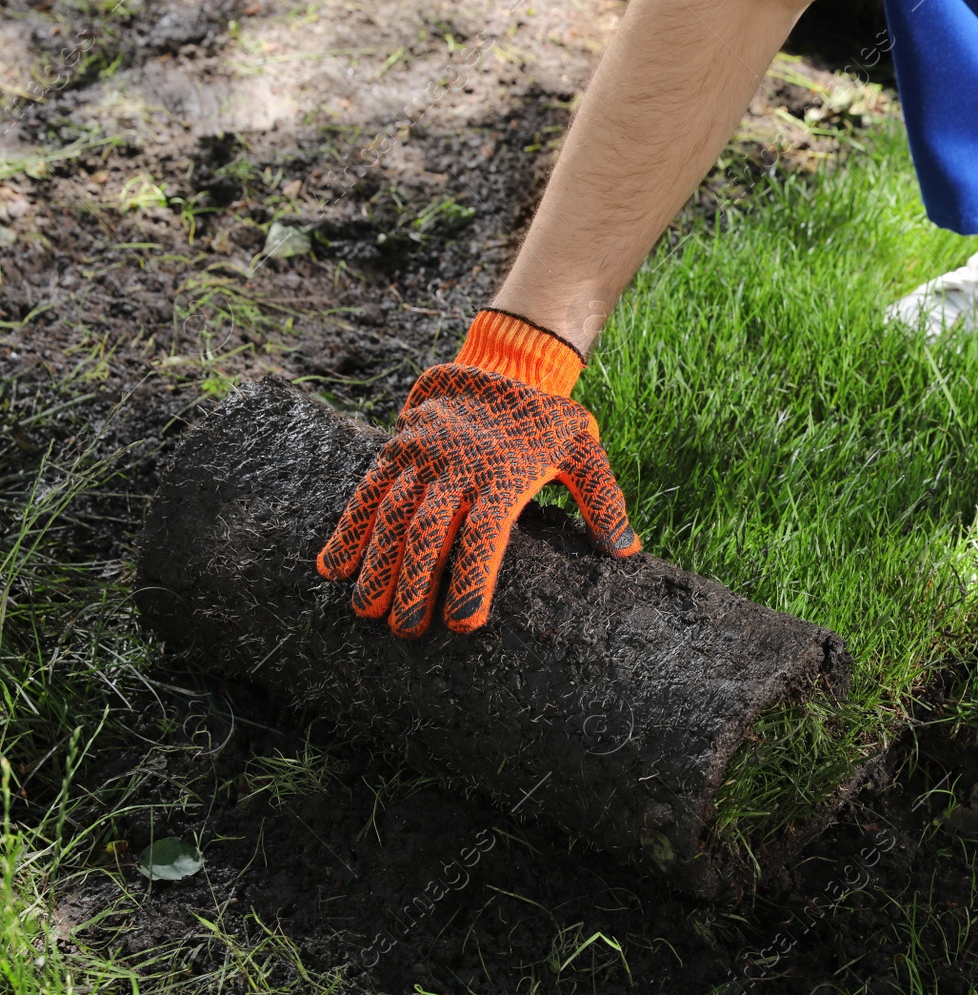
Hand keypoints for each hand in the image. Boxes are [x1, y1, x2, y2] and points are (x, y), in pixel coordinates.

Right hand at [317, 310, 638, 638]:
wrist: (506, 363)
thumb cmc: (549, 421)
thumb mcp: (585, 451)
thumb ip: (604, 500)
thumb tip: (627, 551)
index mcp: (504, 475)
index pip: (485, 534)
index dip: (472, 578)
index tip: (464, 623)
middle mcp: (458, 466)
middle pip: (430, 531)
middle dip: (413, 584)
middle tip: (405, 631)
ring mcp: (423, 455)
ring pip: (392, 512)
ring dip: (376, 563)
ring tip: (365, 611)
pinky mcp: (398, 446)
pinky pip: (368, 489)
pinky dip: (349, 527)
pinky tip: (333, 567)